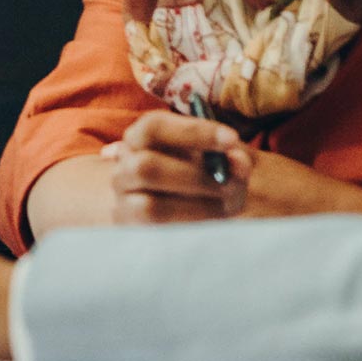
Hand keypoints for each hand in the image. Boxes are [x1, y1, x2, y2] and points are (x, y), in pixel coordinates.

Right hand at [104, 112, 249, 223]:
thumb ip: (233, 160)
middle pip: (145, 167)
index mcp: (141, 138)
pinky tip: (214, 219)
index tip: (232, 139)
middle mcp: (125, 166)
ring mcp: (124, 200)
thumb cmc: (205, 175)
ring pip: (149, 207)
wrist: (182, 205)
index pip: (154, 127)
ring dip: (195, 207)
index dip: (193, 131)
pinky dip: (192, 224)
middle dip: (194, 177)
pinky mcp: (133, 228)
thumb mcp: (222, 163)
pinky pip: (158, 233)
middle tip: (229, 184)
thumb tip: (237, 161)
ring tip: (225, 206)